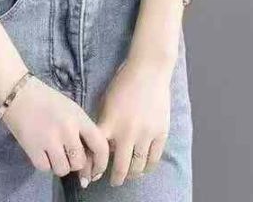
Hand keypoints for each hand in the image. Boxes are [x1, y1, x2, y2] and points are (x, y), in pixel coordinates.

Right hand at [0, 74, 109, 179]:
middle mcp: (67, 130)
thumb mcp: (71, 109)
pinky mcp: (33, 148)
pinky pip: (45, 169)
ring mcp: (50, 140)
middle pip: (79, 162)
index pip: (100, 146)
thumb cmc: (47, 100)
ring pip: (63, 169)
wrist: (18, 92)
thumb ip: (81, 131)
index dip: (101, 164)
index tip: (96, 172)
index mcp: (79, 118)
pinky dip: (44, 163)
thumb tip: (89, 159)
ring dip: (59, 165)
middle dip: (74, 162)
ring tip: (52, 151)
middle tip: (66, 153)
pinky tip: (41, 150)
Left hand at [84, 56, 172, 186]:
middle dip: (115, 178)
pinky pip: (154, 158)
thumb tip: (104, 146)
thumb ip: (105, 124)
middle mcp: (127, 132)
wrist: (149, 70)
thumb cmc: (123, 82)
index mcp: (110, 122)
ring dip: (132, 174)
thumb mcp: (107, 101)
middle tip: (112, 182)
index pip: (98, 153)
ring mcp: (146, 134)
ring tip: (128, 175)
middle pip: (120, 167)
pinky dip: (148, 167)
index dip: (94, 167)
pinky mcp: (161, 133)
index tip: (92, 175)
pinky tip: (143, 167)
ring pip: (138, 166)